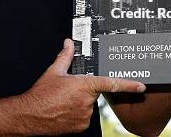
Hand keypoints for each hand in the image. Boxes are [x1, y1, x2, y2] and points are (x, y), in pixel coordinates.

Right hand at [19, 39, 145, 134]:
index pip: (111, 83)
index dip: (128, 84)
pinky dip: (77, 113)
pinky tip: (64, 110)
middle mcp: (87, 101)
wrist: (30, 115)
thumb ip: (65, 56)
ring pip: (88, 106)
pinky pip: (84, 117)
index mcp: (84, 85)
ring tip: (63, 101)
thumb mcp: (53, 72)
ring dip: (80, 102)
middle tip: (68, 91)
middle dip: (84, 91)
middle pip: (93, 93)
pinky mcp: (81, 126)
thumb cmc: (41, 94)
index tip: (141, 85)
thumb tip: (69, 44)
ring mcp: (85, 115)